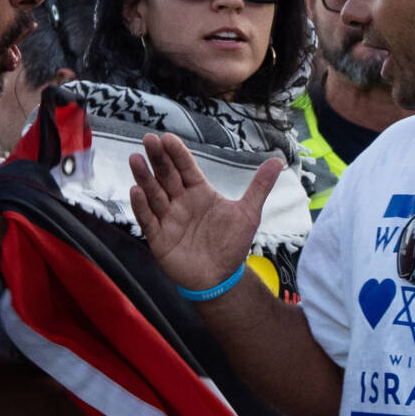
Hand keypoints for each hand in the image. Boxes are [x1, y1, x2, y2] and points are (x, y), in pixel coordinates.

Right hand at [126, 132, 279, 295]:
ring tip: (136, 159)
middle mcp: (180, 202)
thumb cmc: (232, 244)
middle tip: (148, 139)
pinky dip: (141, 206)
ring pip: (153, 194)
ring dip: (144, 177)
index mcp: (199, 192)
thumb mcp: (248, 213)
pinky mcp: (159, 238)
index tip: (168, 137)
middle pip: (166, 176)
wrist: (222, 278)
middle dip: (157, 158)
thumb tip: (278, 160)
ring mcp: (168, 219)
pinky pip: (148, 220)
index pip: (185, 167)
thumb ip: (260, 186)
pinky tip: (135, 191)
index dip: (177, 153)